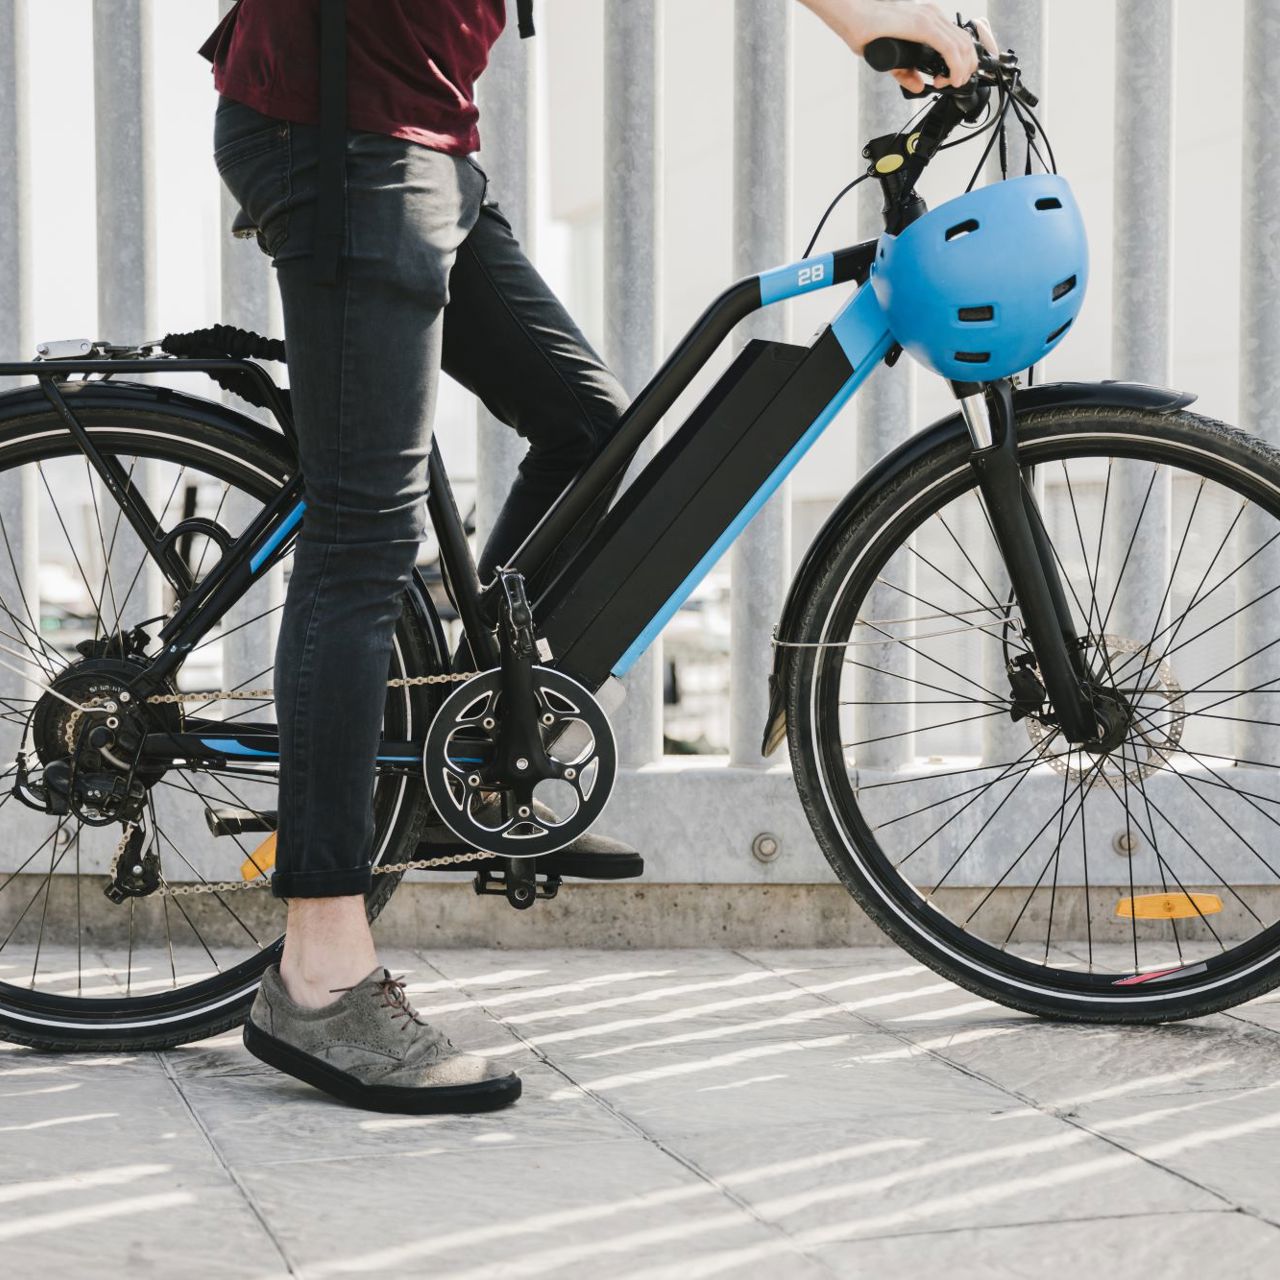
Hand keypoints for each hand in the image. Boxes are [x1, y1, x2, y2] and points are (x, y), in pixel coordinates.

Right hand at [799, 1, 997, 92]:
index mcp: (927, 20)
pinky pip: (949, 47)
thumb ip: (906, 71)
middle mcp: (932, 16)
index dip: (961, 64)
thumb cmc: (866, 29)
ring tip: (951, 83)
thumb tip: (918, 86)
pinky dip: (956, 66)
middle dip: (966, 68)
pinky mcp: (923, 25)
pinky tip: (952, 78)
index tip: (950, 80)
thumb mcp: (891, 56)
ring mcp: (929, 18)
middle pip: (966, 42)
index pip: (958, 40)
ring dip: (962, 69)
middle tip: (953, 84)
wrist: (851, 14)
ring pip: (962, 45)